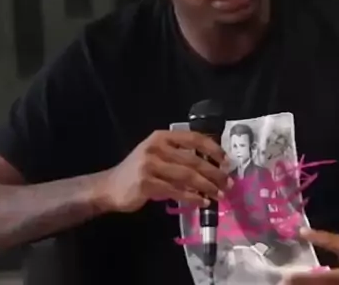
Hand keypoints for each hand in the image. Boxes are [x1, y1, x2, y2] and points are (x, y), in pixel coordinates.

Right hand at [95, 130, 231, 212]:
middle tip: (228, 183)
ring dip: (206, 186)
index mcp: (162, 137)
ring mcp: (150, 165)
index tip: (227, 161)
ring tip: (219, 195)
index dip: (213, 149)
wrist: (110, 187)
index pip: (194, 138)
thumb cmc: (139, 170)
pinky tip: (202, 202)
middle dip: (214, 172)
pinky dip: (192, 198)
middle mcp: (156, 147)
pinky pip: (176, 191)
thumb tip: (212, 164)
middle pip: (193, 159)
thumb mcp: (157, 154)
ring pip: (187, 176)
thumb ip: (179, 155)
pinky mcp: (146, 183)